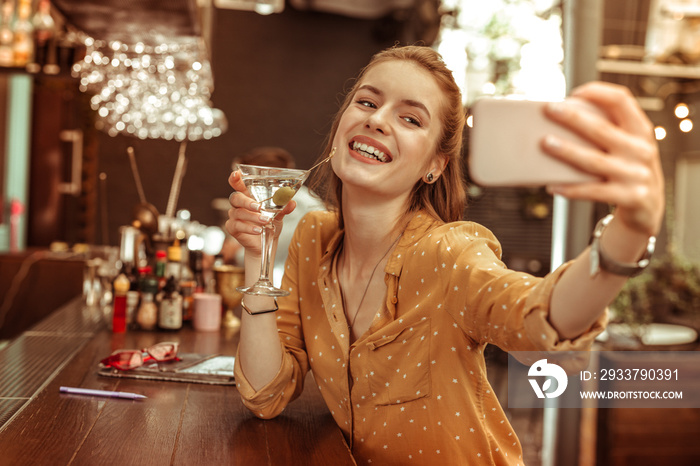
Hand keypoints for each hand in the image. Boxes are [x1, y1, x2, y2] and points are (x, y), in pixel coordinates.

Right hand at [225, 170, 296, 255]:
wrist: (265, 243)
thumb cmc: (269, 224)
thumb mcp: (278, 215)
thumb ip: (283, 208)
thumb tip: (292, 202)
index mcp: (248, 196)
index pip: (238, 184)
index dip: (235, 179)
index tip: (236, 174)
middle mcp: (239, 205)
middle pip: (235, 197)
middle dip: (246, 201)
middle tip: (259, 207)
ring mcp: (234, 216)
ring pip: (238, 213)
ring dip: (252, 217)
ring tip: (265, 221)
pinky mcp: (232, 228)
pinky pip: (236, 226)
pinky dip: (248, 228)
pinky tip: (258, 230)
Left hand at [542, 81, 663, 236]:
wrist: (648, 208)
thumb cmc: (627, 170)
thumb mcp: (627, 147)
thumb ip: (607, 132)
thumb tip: (560, 117)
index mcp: (641, 130)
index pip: (622, 101)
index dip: (598, 93)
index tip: (574, 93)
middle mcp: (642, 150)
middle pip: (602, 129)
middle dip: (573, 118)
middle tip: (548, 109)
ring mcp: (637, 175)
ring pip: (594, 160)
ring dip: (567, 151)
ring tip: (545, 143)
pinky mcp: (630, 198)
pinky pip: (594, 191)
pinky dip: (571, 189)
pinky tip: (552, 186)